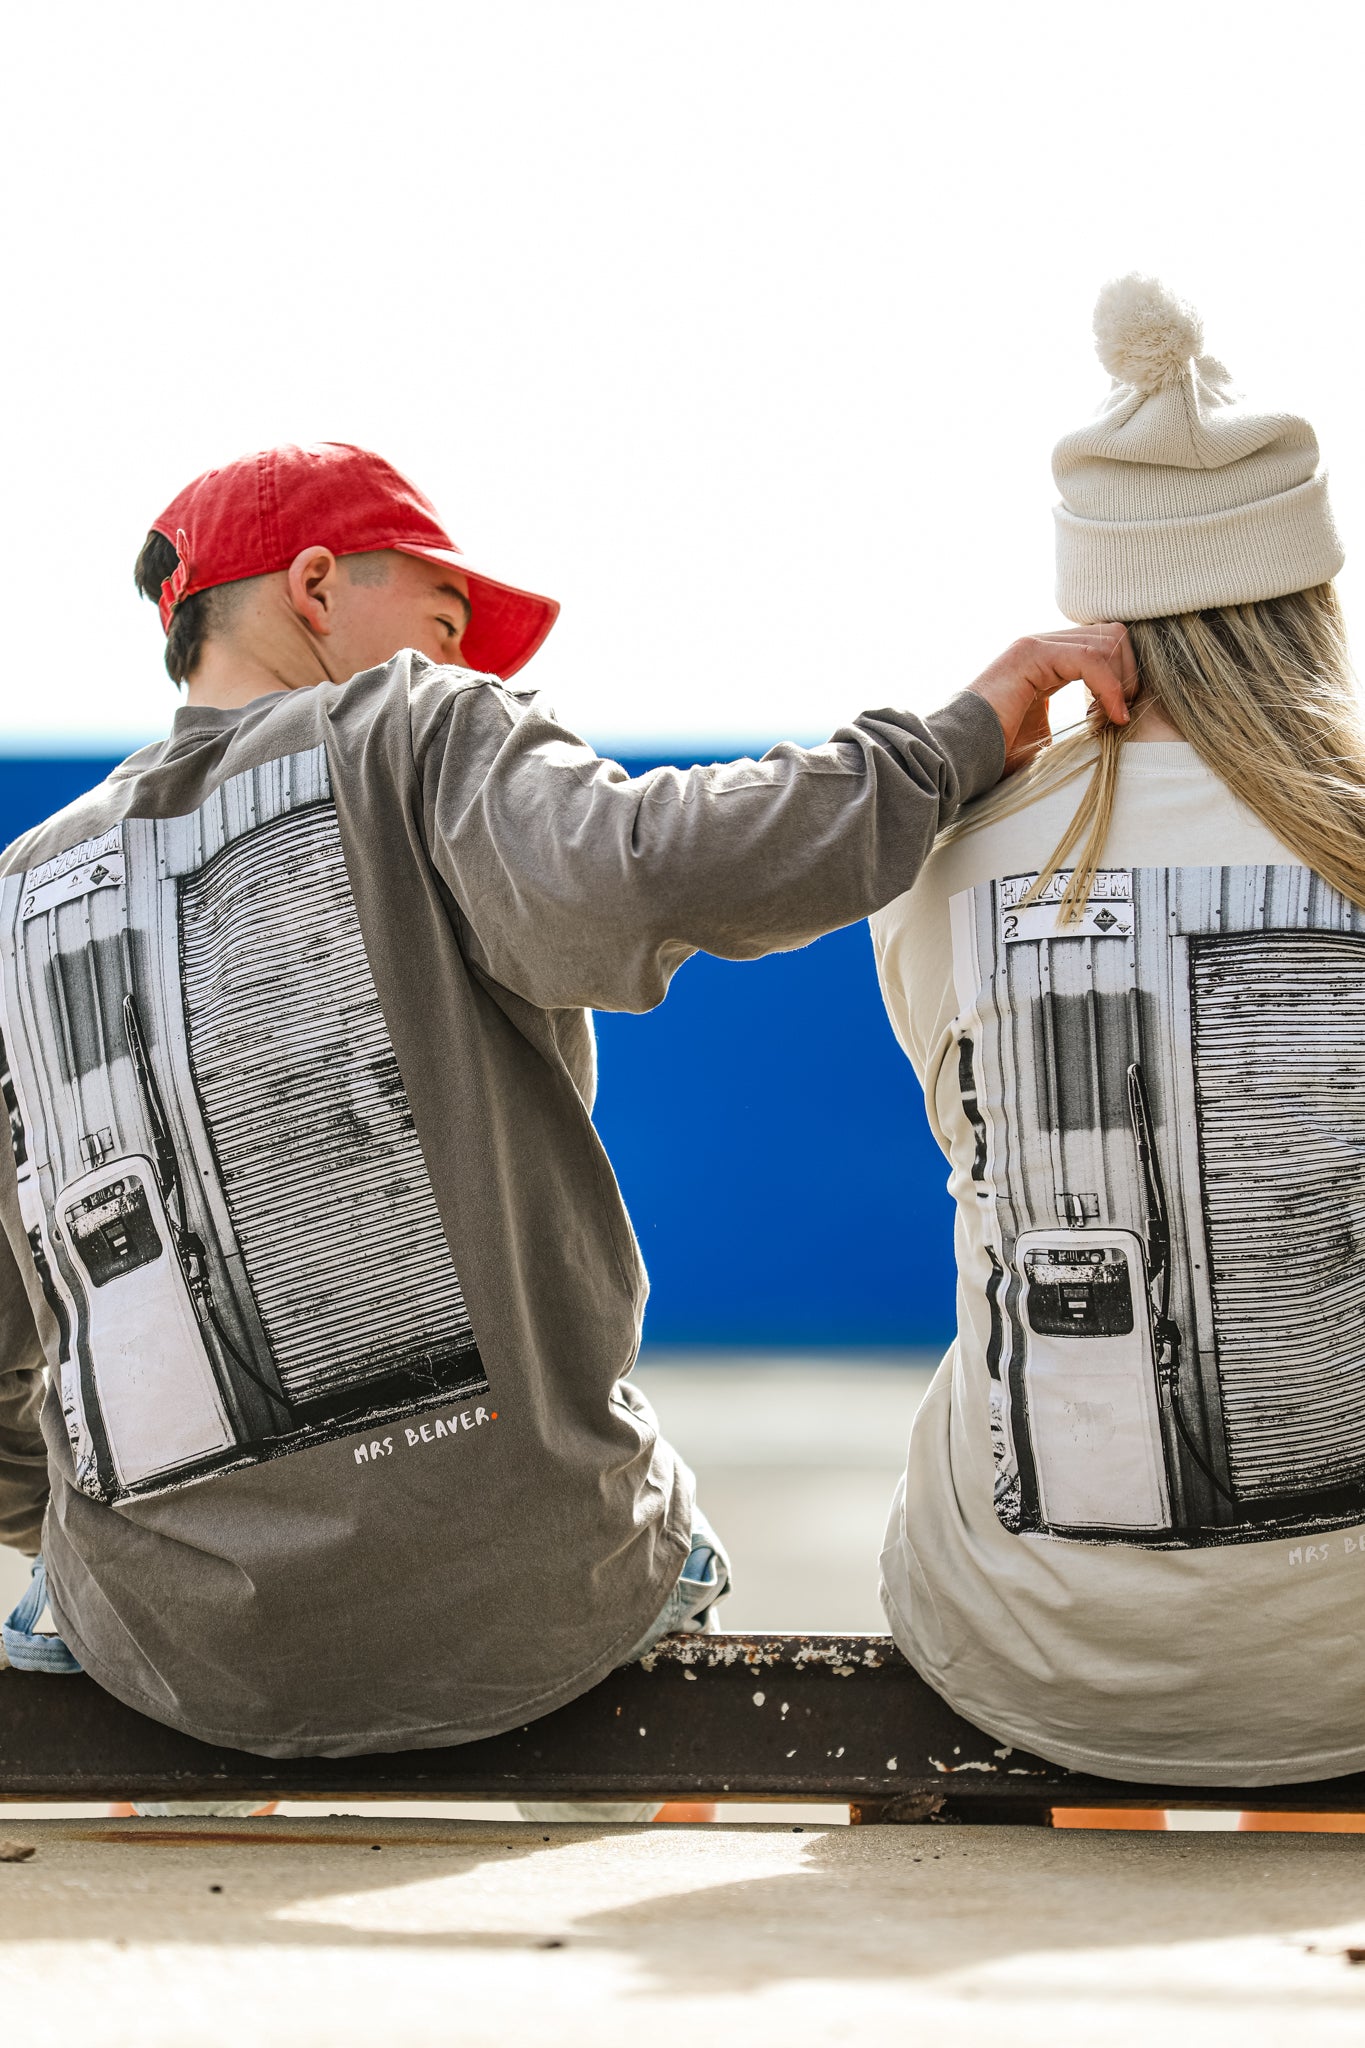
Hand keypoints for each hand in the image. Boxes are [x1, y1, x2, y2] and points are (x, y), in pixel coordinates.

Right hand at [968, 625, 1135, 775]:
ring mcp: (1036, 644)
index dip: (1123, 678)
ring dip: (1122, 680)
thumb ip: (1078, 719)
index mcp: (1048, 660)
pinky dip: (1109, 686)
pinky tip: (1110, 715)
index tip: (1118, 716)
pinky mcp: (1031, 654)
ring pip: (1106, 640)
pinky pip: (1089, 658)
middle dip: (1129, 674)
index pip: (1105, 646)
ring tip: (1113, 715)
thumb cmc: (998, 752)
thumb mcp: (1049, 733)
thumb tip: (1115, 724)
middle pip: (1112, 635)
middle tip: (1120, 713)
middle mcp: (1043, 645)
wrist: (961, 753)